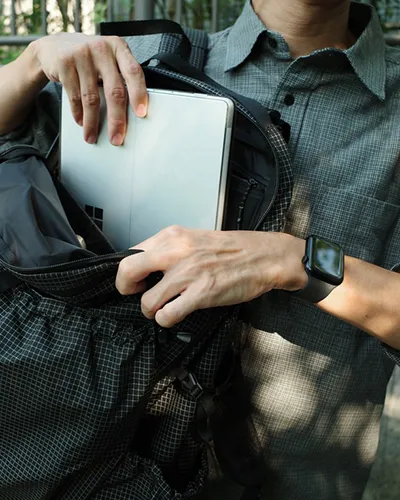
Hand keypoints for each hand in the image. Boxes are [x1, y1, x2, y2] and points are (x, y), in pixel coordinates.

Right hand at [31, 33, 147, 145]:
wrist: (54, 46)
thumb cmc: (89, 58)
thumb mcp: (108, 59)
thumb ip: (120, 77)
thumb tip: (131, 113)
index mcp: (118, 47)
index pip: (134, 72)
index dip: (139, 94)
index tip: (141, 113)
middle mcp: (101, 48)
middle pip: (114, 90)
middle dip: (116, 119)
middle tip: (117, 138)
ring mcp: (81, 54)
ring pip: (91, 98)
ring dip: (92, 123)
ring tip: (93, 136)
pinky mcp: (64, 63)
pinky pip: (74, 96)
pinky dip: (78, 113)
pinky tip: (81, 122)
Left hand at [115, 226, 306, 327]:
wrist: (265, 256)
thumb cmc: (233, 249)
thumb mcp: (196, 239)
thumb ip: (171, 249)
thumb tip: (148, 266)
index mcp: (174, 236)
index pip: (132, 252)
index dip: (129, 271)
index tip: (136, 280)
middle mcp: (176, 252)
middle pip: (128, 271)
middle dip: (126, 288)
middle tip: (137, 294)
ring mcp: (188, 274)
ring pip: (147, 301)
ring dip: (151, 310)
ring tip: (162, 309)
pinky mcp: (202, 293)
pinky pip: (167, 315)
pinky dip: (166, 319)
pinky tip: (175, 315)